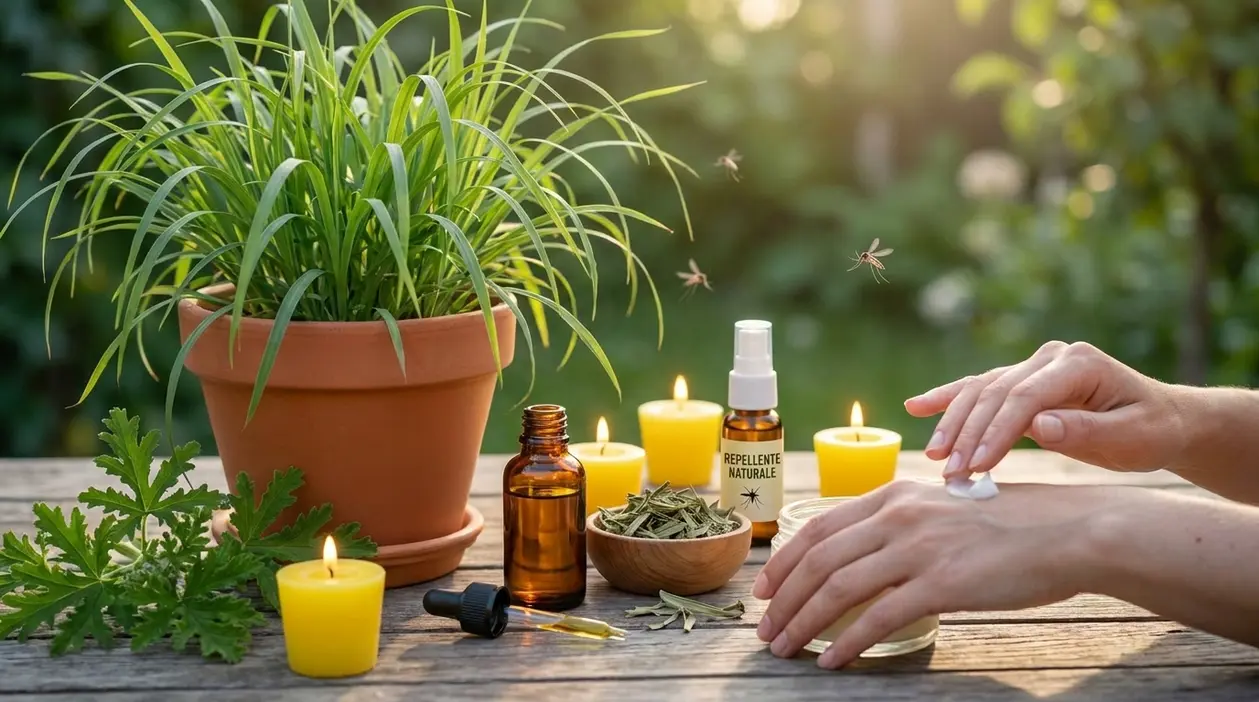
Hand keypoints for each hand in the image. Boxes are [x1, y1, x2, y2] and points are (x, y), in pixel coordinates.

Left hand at [752, 480, 1124, 667]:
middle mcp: (899, 515)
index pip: (819, 527)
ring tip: (784, 647)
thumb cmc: (1010, 525)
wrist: (1068, 532)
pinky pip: (878, 616)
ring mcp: (919, 548)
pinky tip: (831, 660)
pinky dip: (847, 641)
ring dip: (803, 622)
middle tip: (765, 629)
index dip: (784, 561)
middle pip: (819, 560)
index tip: (764, 590)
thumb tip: (861, 554)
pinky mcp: (942, 582)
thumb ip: (901, 523)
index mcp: (895, 494)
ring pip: (838, 588)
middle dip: (783, 599)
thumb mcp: (944, 508)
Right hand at [904, 341, 1185, 476]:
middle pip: (995, 392)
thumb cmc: (1151, 431)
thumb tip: (1039, 426)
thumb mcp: (1133, 437)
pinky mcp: (1020, 382)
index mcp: (1078, 363)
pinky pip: (978, 388)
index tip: (976, 465)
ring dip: (953, 424)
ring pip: (980, 390)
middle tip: (949, 472)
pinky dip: (947, 399)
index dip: (997, 431)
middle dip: (968, 433)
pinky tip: (916, 406)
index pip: (1024, 396)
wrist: (1161, 419)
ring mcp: (1032, 366)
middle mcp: (1050, 357)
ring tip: (935, 457)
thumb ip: (1088, 430)